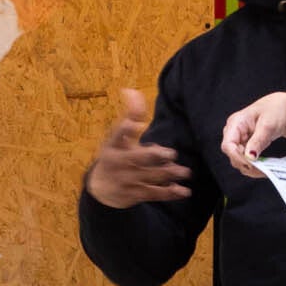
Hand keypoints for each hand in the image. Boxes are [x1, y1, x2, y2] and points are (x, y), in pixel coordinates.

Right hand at [85, 91, 191, 208]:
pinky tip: (184, 190)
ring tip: (185, 172)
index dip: (125, 128)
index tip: (134, 124)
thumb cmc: (114, 155)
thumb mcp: (117, 136)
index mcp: (113, 145)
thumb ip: (130, 115)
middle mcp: (119, 162)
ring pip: (150, 177)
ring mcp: (126, 180)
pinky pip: (154, 194)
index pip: (118, 134)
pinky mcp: (135, 194)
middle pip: (137, 158)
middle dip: (153, 156)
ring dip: (168, 174)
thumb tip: (132, 90)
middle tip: (171, 154)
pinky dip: (170, 192)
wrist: (101, 188)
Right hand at [219, 91, 285, 176]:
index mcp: (236, 123)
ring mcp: (239, 139)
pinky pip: (246, 159)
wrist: (283, 109)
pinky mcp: (246, 145)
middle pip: (232, 154)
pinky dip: (254, 165)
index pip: (228, 144)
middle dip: (245, 164)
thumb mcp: (268, 125)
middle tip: (262, 170)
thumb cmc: (275, 110)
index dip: (236, 157)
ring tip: (265, 170)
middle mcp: (234, 132)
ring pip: (238, 159)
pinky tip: (264, 167)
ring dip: (250, 167)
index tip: (251, 164)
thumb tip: (249, 157)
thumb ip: (258, 141)